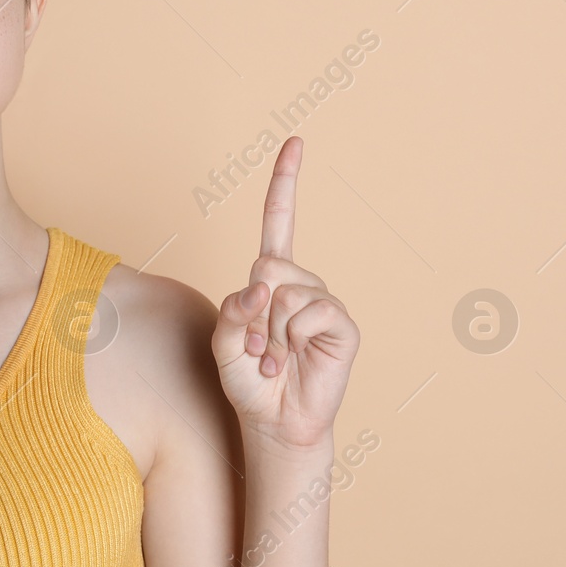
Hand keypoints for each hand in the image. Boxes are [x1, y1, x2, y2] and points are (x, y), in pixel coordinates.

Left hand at [211, 136, 359, 452]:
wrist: (274, 424)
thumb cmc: (248, 381)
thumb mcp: (222, 342)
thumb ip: (232, 308)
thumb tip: (264, 285)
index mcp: (272, 278)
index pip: (280, 222)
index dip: (286, 183)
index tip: (295, 142)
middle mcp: (300, 284)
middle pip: (267, 265)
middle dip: (252, 311)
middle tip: (256, 346)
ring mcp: (323, 303)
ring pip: (285, 292)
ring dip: (269, 334)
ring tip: (274, 359)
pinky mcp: (342, 327)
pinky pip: (311, 313)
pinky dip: (292, 339)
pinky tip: (293, 360)